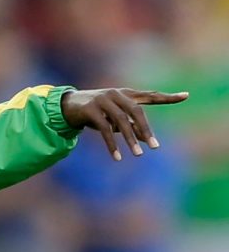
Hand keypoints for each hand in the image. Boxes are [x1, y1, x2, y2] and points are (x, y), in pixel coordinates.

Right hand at [61, 88, 188, 159]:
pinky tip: (117, 157)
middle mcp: (116, 94)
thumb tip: (145, 138)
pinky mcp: (90, 109)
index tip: (186, 96)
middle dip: (146, 130)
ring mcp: (102, 100)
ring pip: (122, 121)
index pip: (150, 95)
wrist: (66, 107)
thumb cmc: (94, 113)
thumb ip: (130, 125)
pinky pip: (105, 129)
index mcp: (125, 94)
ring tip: (138, 155)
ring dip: (130, 139)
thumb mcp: (113, 118)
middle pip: (136, 111)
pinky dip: (112, 144)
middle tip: (154, 147)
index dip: (168, 96)